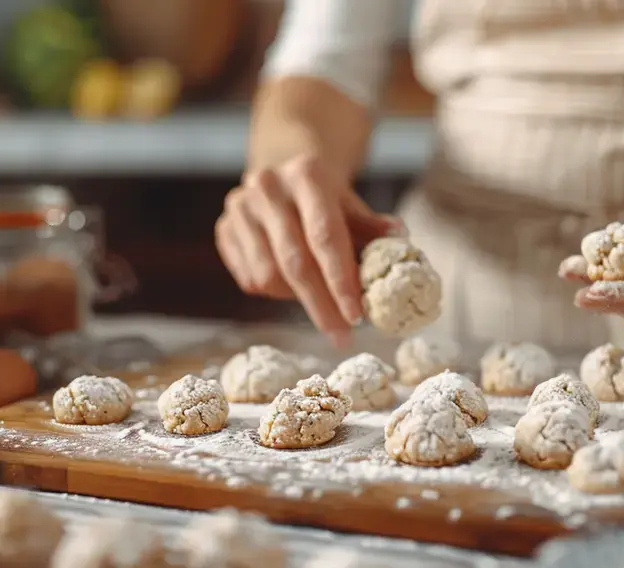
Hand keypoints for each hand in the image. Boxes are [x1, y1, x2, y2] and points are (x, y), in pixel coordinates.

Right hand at [215, 155, 401, 346]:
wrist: (283, 177)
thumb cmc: (325, 201)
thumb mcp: (350, 206)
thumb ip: (370, 228)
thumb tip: (400, 239)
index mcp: (307, 175)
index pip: (325, 236)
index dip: (341, 280)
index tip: (357, 316)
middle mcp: (268, 187)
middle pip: (296, 262)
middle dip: (322, 306)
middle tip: (341, 336)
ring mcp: (240, 208)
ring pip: (269, 275)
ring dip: (296, 299)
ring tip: (318, 301)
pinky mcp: (223, 228)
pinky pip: (250, 279)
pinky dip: (274, 292)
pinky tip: (291, 285)